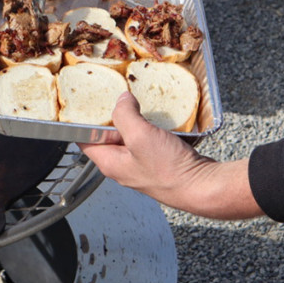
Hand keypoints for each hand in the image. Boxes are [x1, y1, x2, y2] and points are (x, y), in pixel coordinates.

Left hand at [81, 92, 261, 219]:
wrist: (202, 187)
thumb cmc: (169, 169)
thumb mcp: (140, 136)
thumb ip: (125, 115)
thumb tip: (122, 100)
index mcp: (110, 163)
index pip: (84, 140)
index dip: (81, 120)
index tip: (83, 102)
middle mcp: (122, 166)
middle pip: (108, 136)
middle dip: (111, 116)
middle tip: (115, 96)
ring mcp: (141, 165)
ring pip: (131, 136)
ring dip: (134, 119)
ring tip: (137, 102)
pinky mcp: (159, 162)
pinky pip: (149, 140)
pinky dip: (151, 127)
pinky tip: (159, 117)